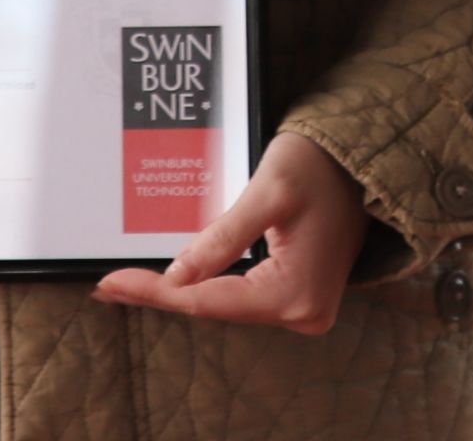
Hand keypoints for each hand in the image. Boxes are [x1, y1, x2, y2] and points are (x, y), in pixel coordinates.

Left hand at [90, 130, 367, 333]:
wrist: (362, 158)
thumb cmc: (320, 165)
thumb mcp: (267, 193)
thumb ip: (222, 238)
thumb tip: (175, 279)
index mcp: (295, 294)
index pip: (208, 301)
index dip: (155, 292)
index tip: (110, 284)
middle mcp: (303, 313)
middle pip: (216, 307)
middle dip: (164, 294)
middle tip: (109, 284)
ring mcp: (304, 308)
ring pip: (228, 304)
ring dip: (183, 291)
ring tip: (132, 282)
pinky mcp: (300, 296)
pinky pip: (245, 296)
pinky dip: (210, 285)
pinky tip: (176, 279)